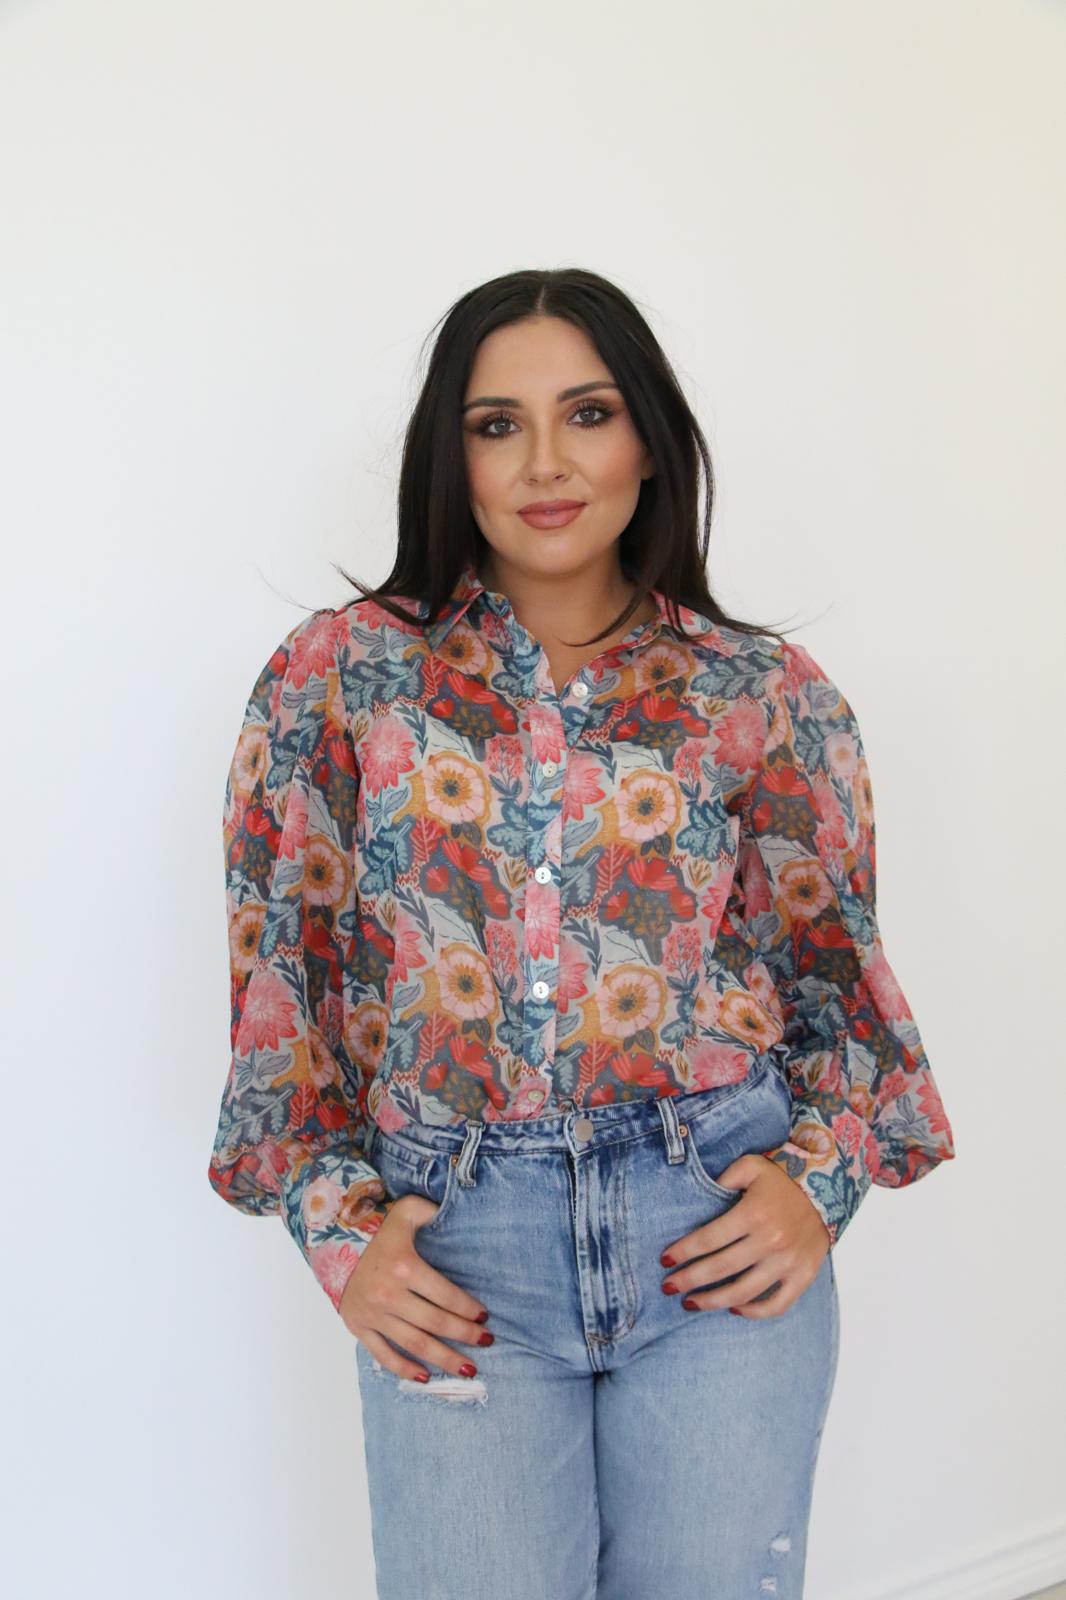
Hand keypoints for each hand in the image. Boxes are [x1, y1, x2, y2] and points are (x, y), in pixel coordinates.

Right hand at [340, 1193, 491, 1380]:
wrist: (331, 1242)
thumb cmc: (375, 1229)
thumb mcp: (405, 1211)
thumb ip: (430, 1212)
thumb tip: (454, 1216)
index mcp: (404, 1267)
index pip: (446, 1295)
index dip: (468, 1308)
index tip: (485, 1317)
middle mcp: (388, 1294)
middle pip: (435, 1323)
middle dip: (465, 1335)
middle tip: (486, 1342)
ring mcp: (373, 1314)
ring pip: (415, 1344)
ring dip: (444, 1358)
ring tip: (468, 1368)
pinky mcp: (359, 1327)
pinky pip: (383, 1354)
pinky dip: (404, 1369)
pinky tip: (426, 1377)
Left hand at [660, 1153, 831, 1317]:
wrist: (828, 1188)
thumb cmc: (781, 1178)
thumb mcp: (750, 1166)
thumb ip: (723, 1179)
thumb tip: (698, 1200)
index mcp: (753, 1213)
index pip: (708, 1239)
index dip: (683, 1252)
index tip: (664, 1261)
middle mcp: (771, 1241)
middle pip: (720, 1269)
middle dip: (689, 1280)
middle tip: (668, 1287)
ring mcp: (788, 1262)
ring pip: (743, 1292)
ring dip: (713, 1301)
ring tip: (691, 1303)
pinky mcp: (803, 1276)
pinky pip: (777, 1305)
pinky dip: (754, 1312)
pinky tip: (734, 1308)